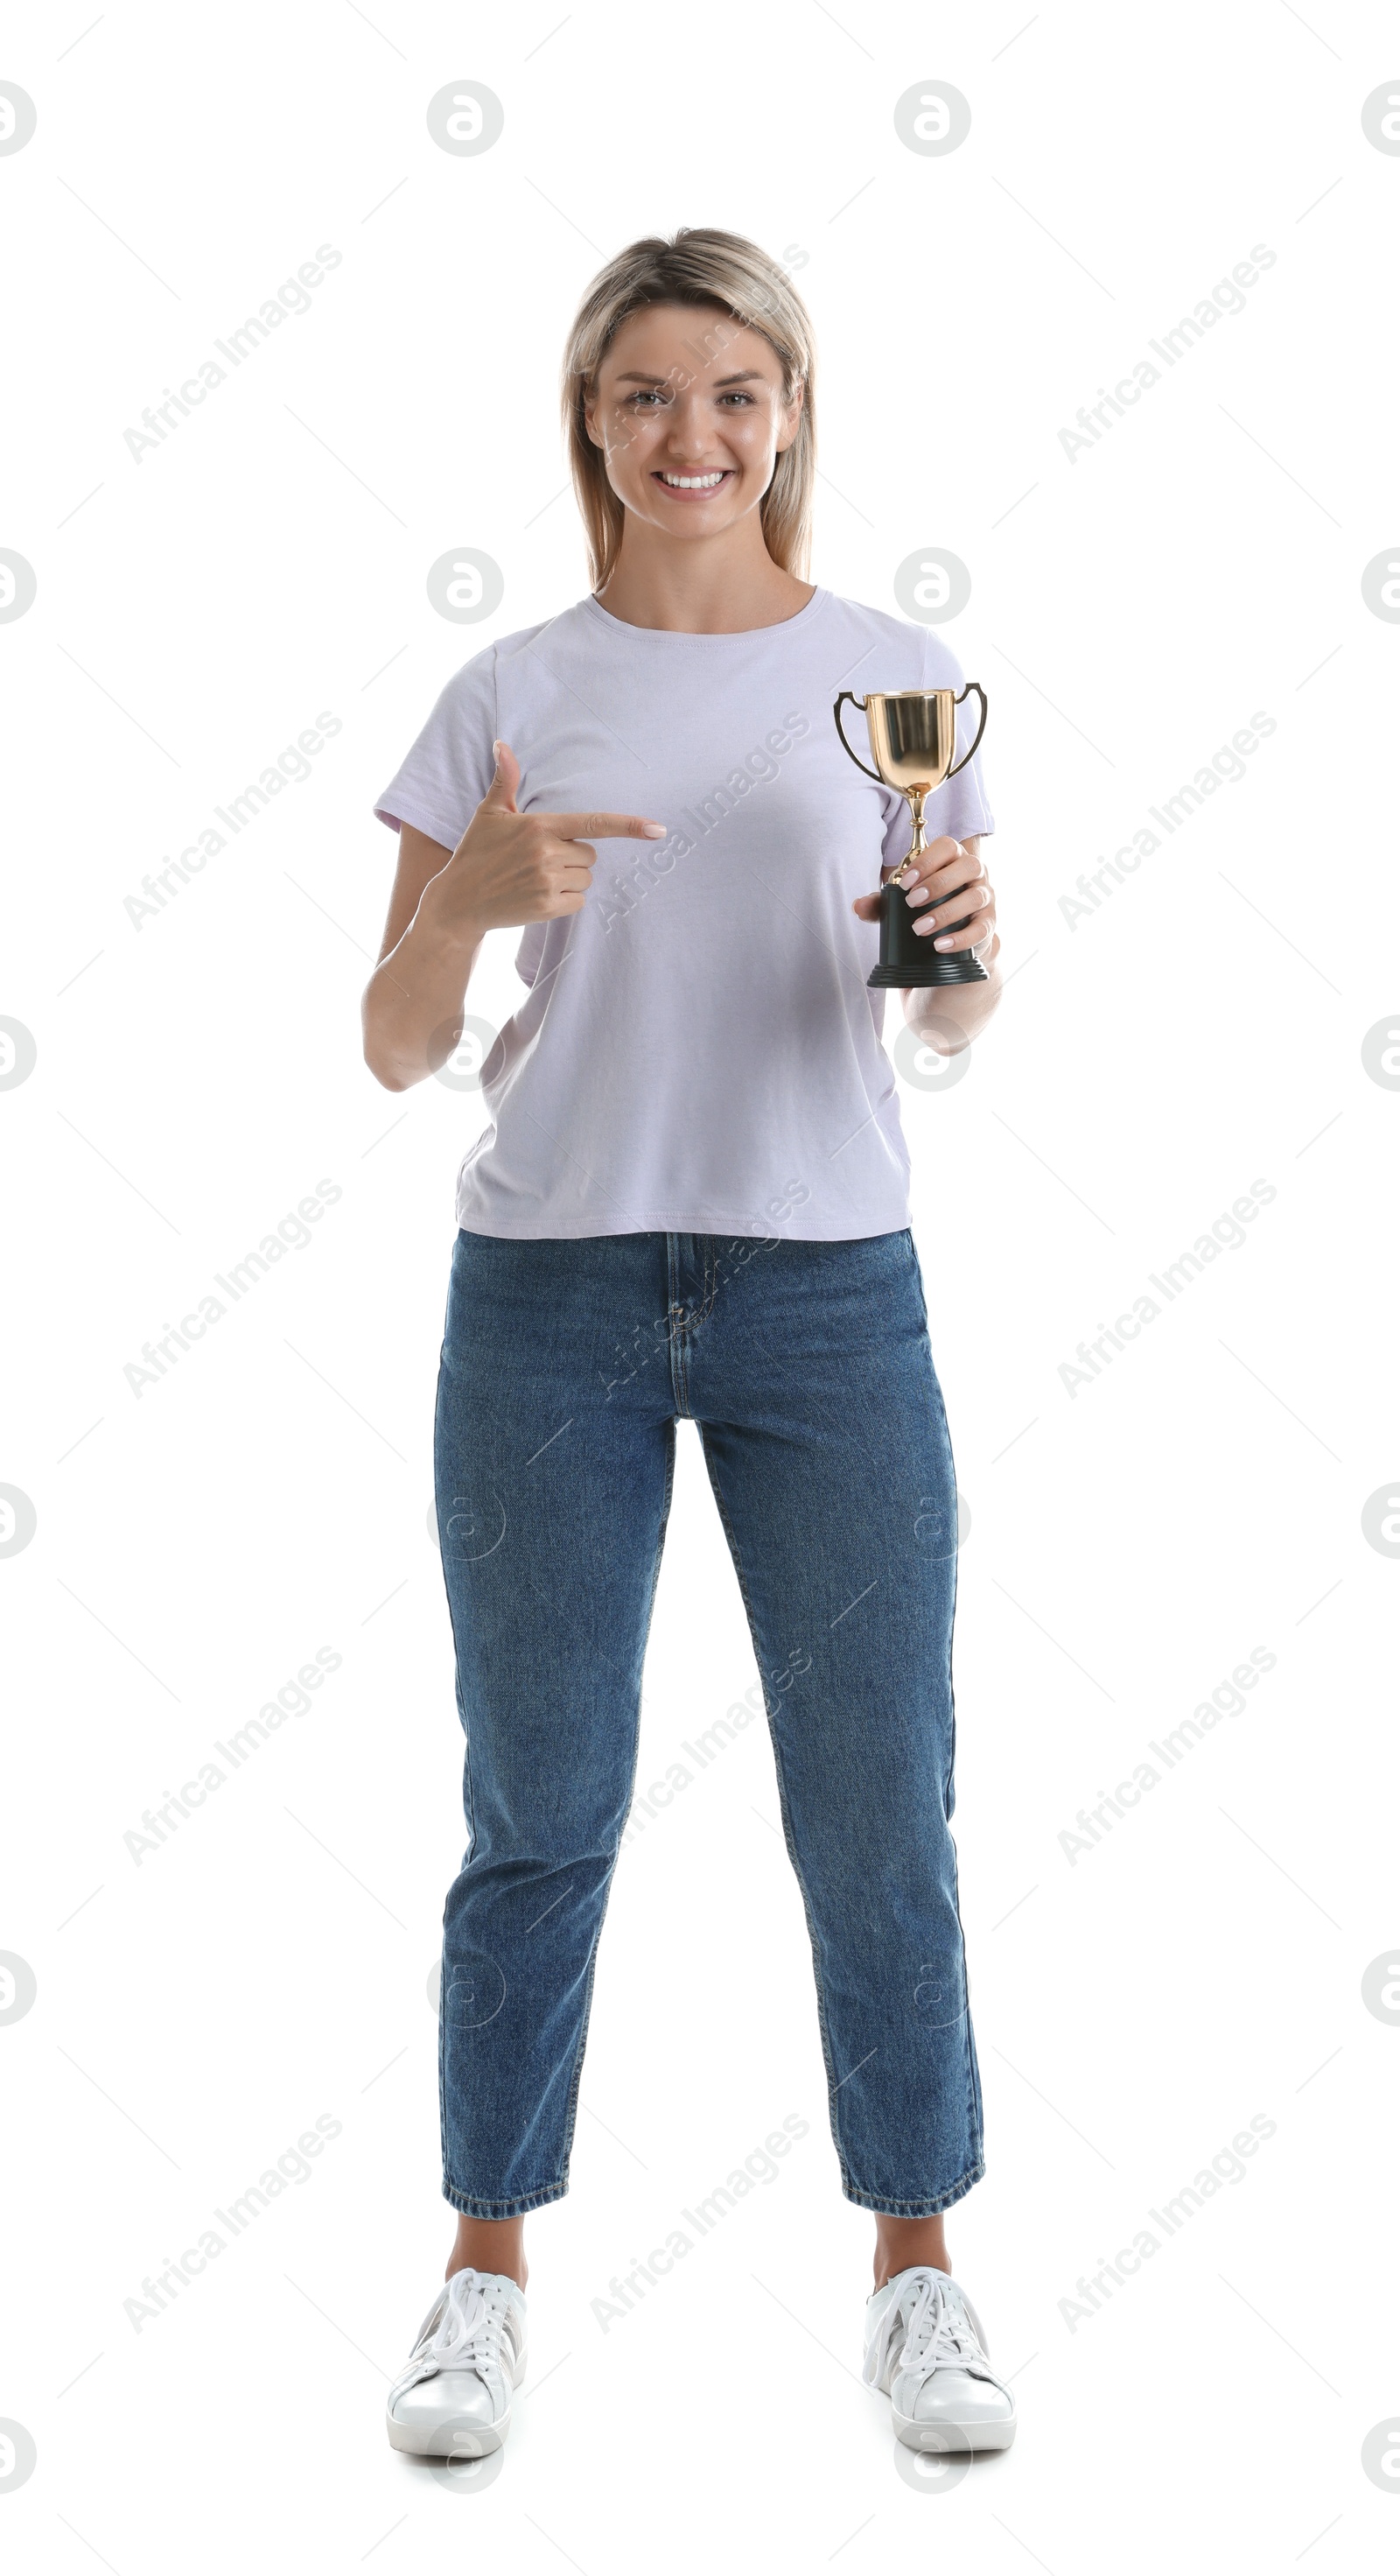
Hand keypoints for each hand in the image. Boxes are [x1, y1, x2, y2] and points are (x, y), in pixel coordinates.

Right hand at [423, 741, 668, 946]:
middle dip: (572, 856)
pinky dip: (564, 901)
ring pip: (586, 878)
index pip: (593, 823)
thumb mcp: (489, 814)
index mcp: (539, 826)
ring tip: (534, 878)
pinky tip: (537, 896)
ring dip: (569, 879)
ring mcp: (548, 882)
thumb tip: (501, 744)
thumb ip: (504, 780)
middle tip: (538, 859)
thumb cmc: (476, 853)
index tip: (658, 830)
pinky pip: (578, 901)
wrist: (458, 902)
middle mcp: (547, 853)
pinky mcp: (548, 908)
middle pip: (591, 854)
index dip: (629, 826)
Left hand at [852, 834, 996, 960]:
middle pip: (968, 866)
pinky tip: (940, 945)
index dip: (927, 861)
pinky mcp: (988, 924)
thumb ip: (881, 903)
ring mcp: (985, 897)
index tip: (905, 882)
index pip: (947, 847)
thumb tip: (858, 906)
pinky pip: (981, 929)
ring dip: (946, 912)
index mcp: (953, 859)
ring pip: (975, 897)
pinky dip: (961, 938)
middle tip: (912, 903)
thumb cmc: (926, 909)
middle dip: (938, 884)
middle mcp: (974, 873)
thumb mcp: (901, 904)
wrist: (951, 937)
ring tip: (920, 928)